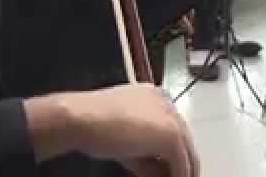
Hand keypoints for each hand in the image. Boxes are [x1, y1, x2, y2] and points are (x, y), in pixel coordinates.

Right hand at [26, 85, 198, 176]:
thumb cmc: (92, 125)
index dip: (171, 152)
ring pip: (186, 150)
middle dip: (182, 162)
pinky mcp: (170, 135)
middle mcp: (166, 102)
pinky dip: (180, 176)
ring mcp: (170, 118)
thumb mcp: (124, 141)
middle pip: (182, 138)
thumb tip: (158, 173)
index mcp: (154, 96)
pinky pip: (182, 162)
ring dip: (184, 171)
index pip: (170, 127)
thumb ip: (143, 154)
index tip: (168, 169)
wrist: (80, 118)